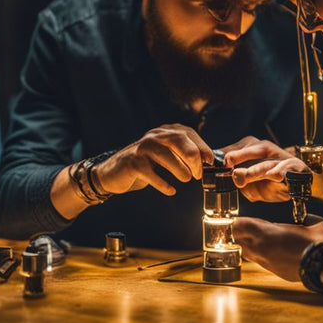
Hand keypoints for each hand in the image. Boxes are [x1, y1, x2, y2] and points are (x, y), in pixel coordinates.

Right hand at [94, 124, 212, 195]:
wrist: (113, 172)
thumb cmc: (145, 164)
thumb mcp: (165, 155)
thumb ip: (182, 154)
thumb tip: (208, 162)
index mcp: (164, 131)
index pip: (187, 133)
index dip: (202, 147)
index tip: (209, 162)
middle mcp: (154, 136)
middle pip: (178, 140)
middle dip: (193, 158)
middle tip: (198, 174)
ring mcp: (142, 148)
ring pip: (166, 155)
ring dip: (180, 169)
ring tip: (186, 179)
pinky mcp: (133, 163)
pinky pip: (151, 173)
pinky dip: (163, 184)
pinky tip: (170, 190)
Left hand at [222, 137, 322, 200]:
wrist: (298, 184)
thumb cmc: (269, 180)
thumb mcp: (249, 178)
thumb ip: (236, 176)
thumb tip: (222, 175)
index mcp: (252, 148)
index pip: (236, 149)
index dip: (225, 156)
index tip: (215, 163)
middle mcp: (266, 150)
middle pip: (251, 150)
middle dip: (238, 156)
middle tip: (227, 163)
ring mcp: (280, 158)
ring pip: (265, 163)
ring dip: (254, 170)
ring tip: (242, 176)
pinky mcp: (294, 167)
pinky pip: (286, 169)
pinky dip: (279, 172)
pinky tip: (273, 176)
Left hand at [234, 216, 322, 281]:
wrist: (322, 265)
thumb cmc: (316, 242)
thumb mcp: (308, 223)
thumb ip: (296, 221)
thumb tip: (298, 220)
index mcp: (266, 233)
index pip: (240, 226)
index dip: (237, 222)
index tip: (236, 220)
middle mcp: (261, 248)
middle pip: (237, 240)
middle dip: (237, 234)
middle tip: (240, 229)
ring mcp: (265, 261)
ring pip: (246, 252)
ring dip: (247, 245)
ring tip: (253, 239)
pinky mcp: (272, 271)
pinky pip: (259, 261)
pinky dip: (259, 254)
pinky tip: (267, 251)